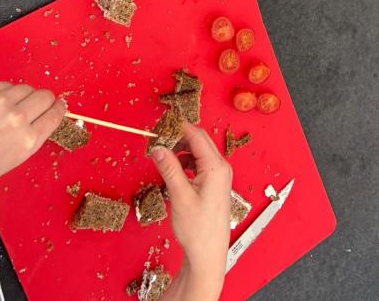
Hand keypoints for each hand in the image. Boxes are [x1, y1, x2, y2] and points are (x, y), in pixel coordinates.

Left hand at [0, 83, 64, 197]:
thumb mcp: (10, 161)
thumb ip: (29, 138)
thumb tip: (40, 120)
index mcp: (27, 141)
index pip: (55, 114)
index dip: (58, 108)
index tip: (57, 105)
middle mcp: (18, 119)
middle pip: (44, 96)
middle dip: (43, 100)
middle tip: (34, 105)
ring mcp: (0, 101)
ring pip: (25, 88)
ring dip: (22, 96)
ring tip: (8, 108)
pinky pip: (4, 85)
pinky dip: (3, 92)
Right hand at [151, 124, 231, 300]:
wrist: (208, 254)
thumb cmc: (198, 230)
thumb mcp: (180, 196)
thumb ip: (169, 169)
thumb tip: (158, 148)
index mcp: (216, 167)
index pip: (196, 135)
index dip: (178, 127)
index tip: (162, 124)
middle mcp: (221, 168)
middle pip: (199, 140)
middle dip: (179, 137)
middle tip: (159, 140)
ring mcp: (219, 176)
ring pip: (199, 152)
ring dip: (181, 151)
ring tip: (163, 158)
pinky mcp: (215, 184)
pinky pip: (200, 164)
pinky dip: (186, 163)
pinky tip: (174, 172)